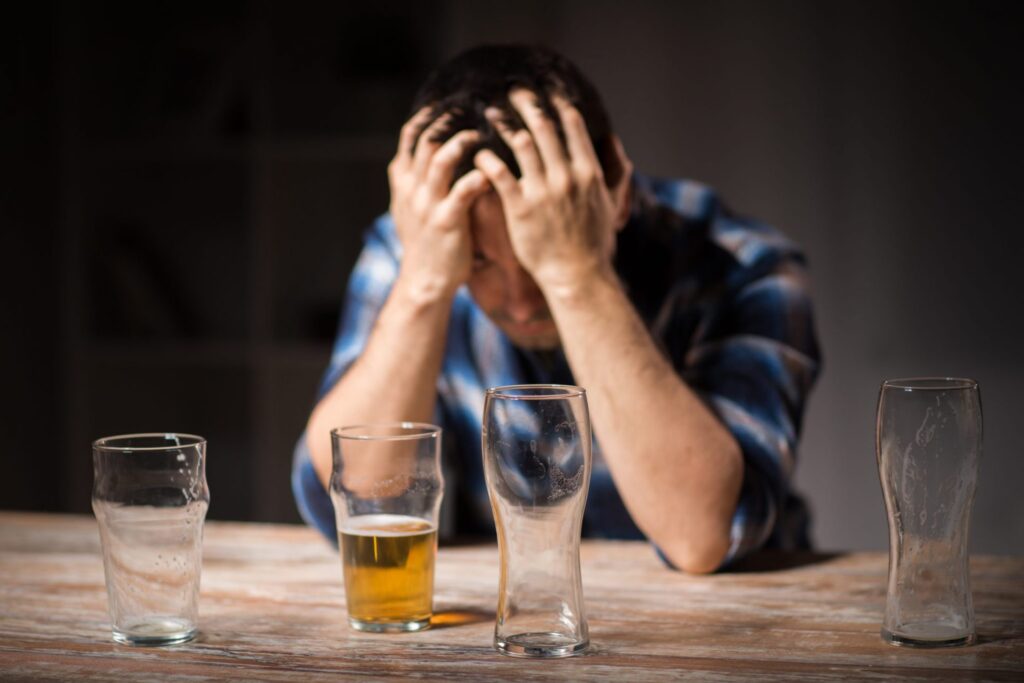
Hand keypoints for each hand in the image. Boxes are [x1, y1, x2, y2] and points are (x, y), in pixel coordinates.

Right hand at [388, 108, 490, 296]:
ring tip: (480, 135)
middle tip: (472, 108)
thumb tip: (423, 150)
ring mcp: (427, 205)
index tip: (451, 101)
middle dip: (449, 119)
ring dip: (462, 142)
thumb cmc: (425, 243)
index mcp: (403, 181)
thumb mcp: (408, 207)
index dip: (430, 114)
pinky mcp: (446, 222)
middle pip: (426, 139)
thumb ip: (414, 178)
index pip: (410, 134)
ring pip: (440, 160)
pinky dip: (478, 176)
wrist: (424, 281)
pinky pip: (462, 191)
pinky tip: (492, 171)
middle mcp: (412, 189)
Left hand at [473, 90, 632, 291]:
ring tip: (489, 113)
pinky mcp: (520, 208)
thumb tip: (616, 143)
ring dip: (503, 123)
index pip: (571, 125)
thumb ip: (616, 173)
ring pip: (520, 143)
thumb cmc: (594, 244)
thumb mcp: (612, 205)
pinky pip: (499, 174)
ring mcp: (543, 191)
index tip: (544, 93)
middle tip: (512, 90)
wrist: (578, 276)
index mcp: (588, 172)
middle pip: (543, 126)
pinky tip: (479, 153)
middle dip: (526, 103)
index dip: (556, 104)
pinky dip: (487, 159)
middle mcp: (566, 176)